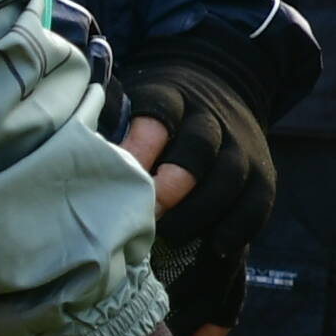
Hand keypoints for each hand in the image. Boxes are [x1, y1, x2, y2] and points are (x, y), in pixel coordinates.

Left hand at [117, 43, 276, 275]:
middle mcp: (212, 119)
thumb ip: (111, 131)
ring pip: (230, 177)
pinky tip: (217, 247)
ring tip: (173, 236)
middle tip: (147, 216)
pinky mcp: (262, 172)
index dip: (140, 147)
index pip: (159, 114)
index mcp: (173, 98)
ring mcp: (241, 145)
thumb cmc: (160, 116)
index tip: (120, 176)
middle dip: (172, 185)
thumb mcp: (135, 105)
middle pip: (199, 148)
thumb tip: (72, 164)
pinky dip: (239, 227)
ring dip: (201, 211)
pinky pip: (258, 202)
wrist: (222, 88)